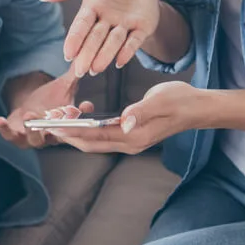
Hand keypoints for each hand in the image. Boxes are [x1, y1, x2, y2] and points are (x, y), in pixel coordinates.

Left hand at [0, 69, 93, 148]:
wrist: (29, 106)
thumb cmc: (51, 99)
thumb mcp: (63, 86)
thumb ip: (74, 76)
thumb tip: (84, 59)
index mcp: (67, 124)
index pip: (79, 121)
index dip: (83, 114)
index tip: (86, 104)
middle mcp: (52, 135)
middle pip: (56, 135)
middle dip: (55, 126)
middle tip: (54, 115)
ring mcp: (33, 138)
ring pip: (34, 139)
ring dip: (32, 128)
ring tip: (29, 115)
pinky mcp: (16, 136)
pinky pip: (10, 136)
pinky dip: (4, 129)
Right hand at [40, 0, 159, 77]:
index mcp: (92, 9)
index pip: (81, 25)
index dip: (75, 39)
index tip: (68, 54)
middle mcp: (107, 22)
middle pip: (96, 38)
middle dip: (88, 53)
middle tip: (81, 71)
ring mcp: (125, 26)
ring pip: (114, 41)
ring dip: (105, 55)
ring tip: (96, 69)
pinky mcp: (142, 29)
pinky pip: (134, 40)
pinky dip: (128, 51)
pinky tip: (120, 62)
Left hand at [46, 81, 206, 154]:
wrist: (197, 108)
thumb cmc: (180, 100)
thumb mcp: (161, 100)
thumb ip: (140, 111)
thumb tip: (123, 122)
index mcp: (134, 137)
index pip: (95, 136)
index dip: (72, 130)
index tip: (53, 124)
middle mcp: (129, 143)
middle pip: (90, 143)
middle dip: (67, 132)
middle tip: (47, 119)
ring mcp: (129, 141)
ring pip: (94, 141)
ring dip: (74, 131)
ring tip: (58, 116)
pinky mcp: (130, 135)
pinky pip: (102, 136)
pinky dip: (86, 128)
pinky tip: (78, 116)